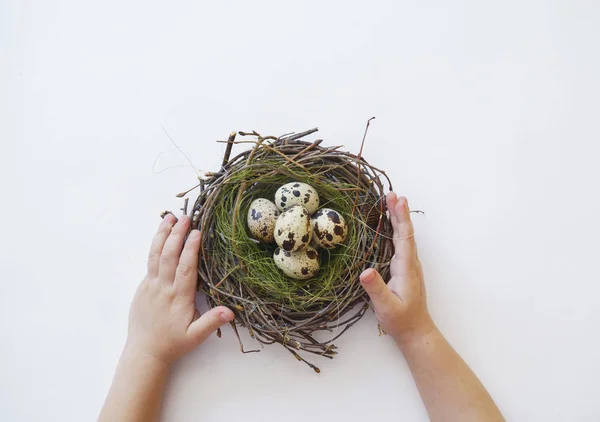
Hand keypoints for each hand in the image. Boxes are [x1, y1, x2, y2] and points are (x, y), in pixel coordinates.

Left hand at [125, 214, 233, 364]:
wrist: (144, 352)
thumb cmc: (173, 343)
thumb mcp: (195, 336)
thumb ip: (211, 322)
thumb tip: (230, 312)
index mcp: (178, 297)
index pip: (185, 267)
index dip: (191, 248)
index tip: (197, 232)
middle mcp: (163, 288)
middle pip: (168, 255)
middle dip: (176, 234)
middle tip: (185, 218)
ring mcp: (150, 286)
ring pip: (155, 255)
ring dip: (162, 235)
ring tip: (169, 218)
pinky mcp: (143, 287)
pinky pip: (149, 262)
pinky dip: (155, 246)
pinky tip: (161, 236)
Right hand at [360, 193, 433, 342]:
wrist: (416, 331)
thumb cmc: (401, 320)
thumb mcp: (386, 307)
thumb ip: (376, 289)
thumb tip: (365, 271)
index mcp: (406, 267)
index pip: (404, 237)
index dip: (400, 218)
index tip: (397, 200)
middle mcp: (409, 263)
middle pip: (405, 232)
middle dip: (398, 212)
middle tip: (392, 194)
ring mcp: (408, 265)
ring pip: (403, 236)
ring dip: (398, 218)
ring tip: (391, 202)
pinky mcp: (404, 269)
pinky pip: (400, 243)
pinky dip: (396, 229)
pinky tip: (390, 226)